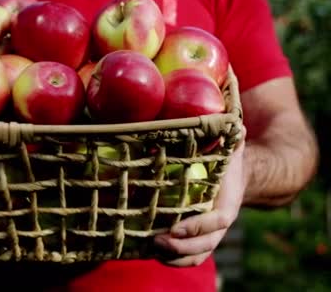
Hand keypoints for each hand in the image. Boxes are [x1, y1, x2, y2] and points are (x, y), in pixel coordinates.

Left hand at [154, 127, 246, 266]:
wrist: (233, 179)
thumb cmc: (226, 161)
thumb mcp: (231, 148)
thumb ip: (232, 139)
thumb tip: (235, 127)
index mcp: (229, 202)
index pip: (218, 221)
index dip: (198, 227)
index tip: (175, 229)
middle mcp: (220, 223)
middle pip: (206, 244)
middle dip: (182, 248)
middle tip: (157, 242)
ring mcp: (210, 234)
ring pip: (198, 255)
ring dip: (176, 258)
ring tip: (152, 250)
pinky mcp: (198, 238)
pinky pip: (190, 256)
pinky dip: (174, 260)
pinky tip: (153, 254)